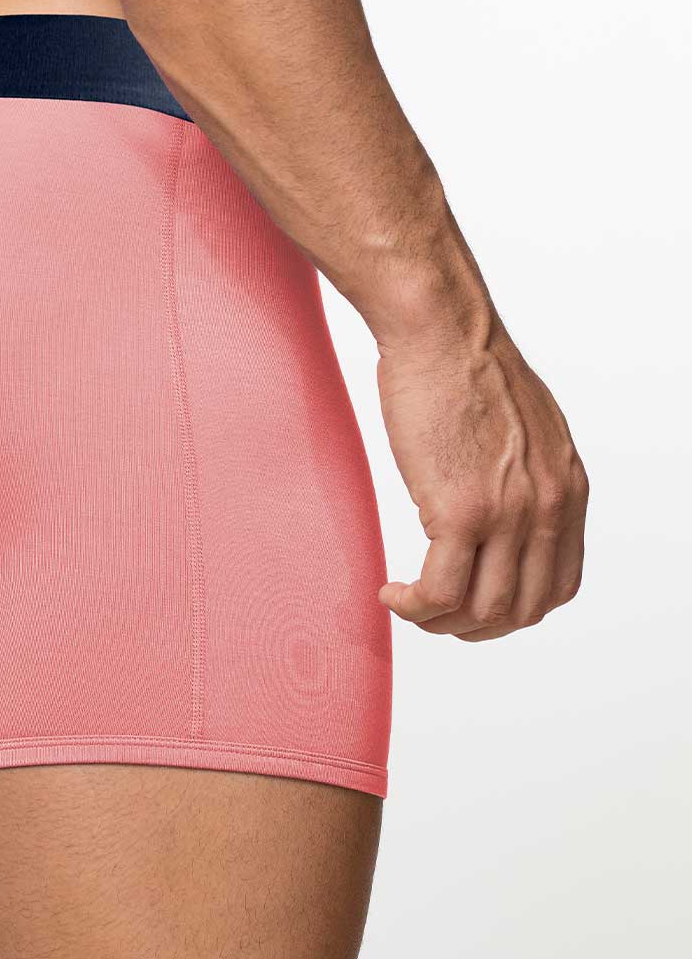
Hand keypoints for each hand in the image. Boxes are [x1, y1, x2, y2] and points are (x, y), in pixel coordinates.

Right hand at [376, 322, 586, 640]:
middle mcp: (547, 507)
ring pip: (483, 611)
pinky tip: (392, 592)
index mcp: (565, 488)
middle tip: (435, 616)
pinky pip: (441, 591)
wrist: (440, 330)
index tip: (473, 602)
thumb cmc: (464, 363)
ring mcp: (507, 514)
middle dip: (475, 628)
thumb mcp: (525, 427)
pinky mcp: (460, 511)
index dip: (513, 609)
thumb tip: (499, 502)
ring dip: (440, 623)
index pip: (557, 584)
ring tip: (409, 605)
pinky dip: (415, 606)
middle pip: (523, 609)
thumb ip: (525, 475)